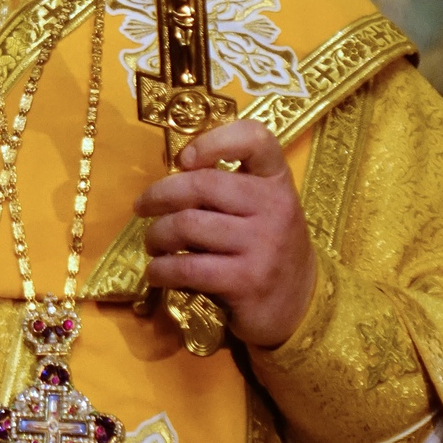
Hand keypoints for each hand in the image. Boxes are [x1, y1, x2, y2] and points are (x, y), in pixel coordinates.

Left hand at [134, 121, 316, 348]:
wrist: (300, 303)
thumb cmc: (267, 245)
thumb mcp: (261, 206)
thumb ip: (227, 185)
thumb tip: (170, 172)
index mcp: (276, 180)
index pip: (255, 139)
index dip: (214, 140)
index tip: (184, 159)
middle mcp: (274, 207)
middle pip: (202, 184)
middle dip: (160, 195)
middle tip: (142, 206)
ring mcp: (263, 245)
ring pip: (188, 225)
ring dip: (157, 234)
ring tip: (152, 242)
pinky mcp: (247, 282)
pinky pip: (189, 267)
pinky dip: (162, 269)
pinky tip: (157, 272)